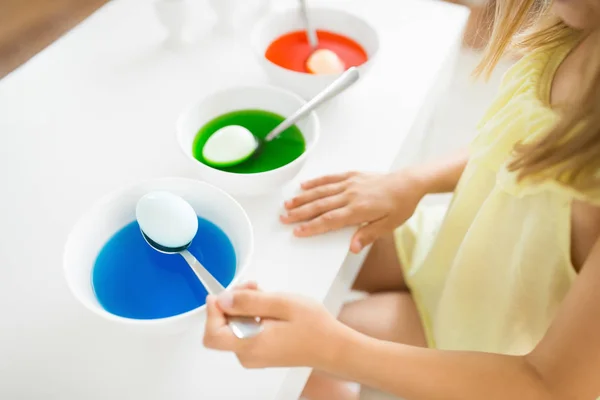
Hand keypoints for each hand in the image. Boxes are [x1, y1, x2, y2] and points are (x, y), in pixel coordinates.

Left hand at [203, 285, 346, 369]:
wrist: (333, 346)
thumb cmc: (313, 326)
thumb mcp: (281, 304)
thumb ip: (249, 301)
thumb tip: (222, 300)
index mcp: (251, 344)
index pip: (212, 334)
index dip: (213, 312)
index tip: (224, 293)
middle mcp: (248, 354)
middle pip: (222, 327)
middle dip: (232, 303)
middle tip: (253, 286)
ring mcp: (254, 355)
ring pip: (234, 327)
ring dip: (244, 307)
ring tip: (265, 294)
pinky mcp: (260, 351)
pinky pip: (245, 331)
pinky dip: (252, 315)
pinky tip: (268, 307)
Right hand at [281, 171, 425, 252]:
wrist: (409, 183)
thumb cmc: (401, 205)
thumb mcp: (389, 226)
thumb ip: (368, 234)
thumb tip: (352, 247)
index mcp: (359, 210)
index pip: (329, 220)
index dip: (312, 227)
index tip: (298, 231)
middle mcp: (351, 195)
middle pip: (320, 205)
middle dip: (300, 213)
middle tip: (284, 218)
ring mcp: (350, 183)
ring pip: (321, 191)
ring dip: (303, 198)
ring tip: (287, 204)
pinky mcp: (352, 175)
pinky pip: (330, 178)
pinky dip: (316, 182)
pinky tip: (304, 186)